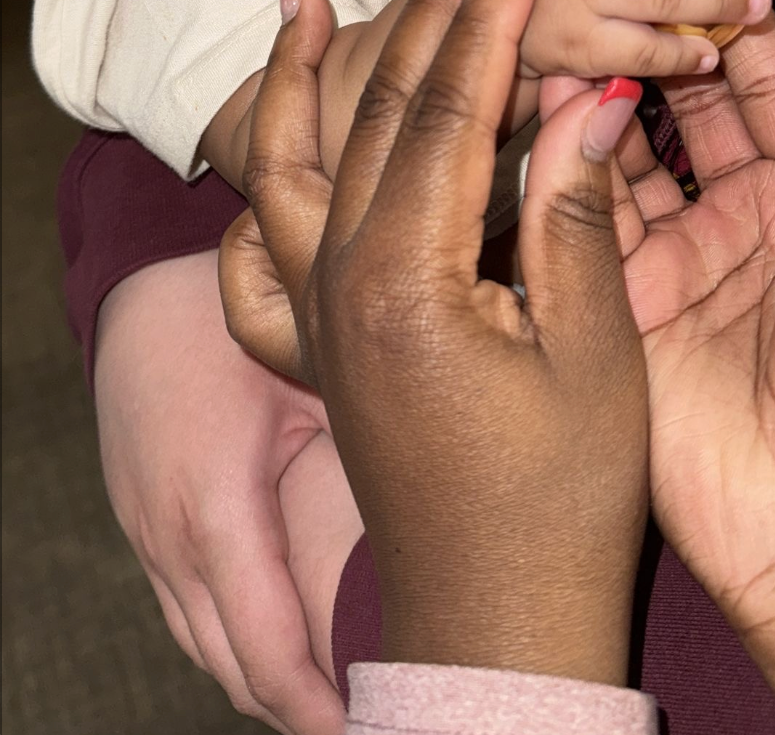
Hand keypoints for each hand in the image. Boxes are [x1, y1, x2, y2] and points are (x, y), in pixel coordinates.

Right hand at [95, 248, 357, 733]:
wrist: (141, 288)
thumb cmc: (230, 321)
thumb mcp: (308, 373)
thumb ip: (357, 447)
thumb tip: (430, 516)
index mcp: (216, 507)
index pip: (268, 650)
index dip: (318, 707)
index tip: (372, 725)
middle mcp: (170, 539)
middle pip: (234, 668)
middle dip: (297, 707)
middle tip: (372, 715)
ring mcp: (146, 538)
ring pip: (203, 648)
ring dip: (264, 679)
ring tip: (334, 694)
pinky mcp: (140, 525)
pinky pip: (184, 613)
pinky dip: (230, 640)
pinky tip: (279, 641)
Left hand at [225, 0, 648, 685]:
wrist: (495, 614)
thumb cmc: (558, 499)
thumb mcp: (591, 355)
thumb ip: (576, 215)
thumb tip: (587, 98)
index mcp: (405, 285)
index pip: (449, 113)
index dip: (486, 17)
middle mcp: (337, 287)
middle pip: (378, 113)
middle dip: (424, 7)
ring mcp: (314, 314)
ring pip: (292, 162)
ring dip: (300, 73)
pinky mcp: (315, 338)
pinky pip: (262, 241)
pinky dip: (264, 176)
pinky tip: (277, 139)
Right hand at [615, 16, 774, 732]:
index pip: (765, 89)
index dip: (735, 32)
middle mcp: (738, 218)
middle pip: (689, 112)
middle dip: (660, 53)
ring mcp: (674, 258)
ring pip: (628, 154)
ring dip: (607, 96)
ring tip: (579, 31)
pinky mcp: (616, 299)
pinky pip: (584, 215)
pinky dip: (569, 159)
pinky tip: (555, 103)